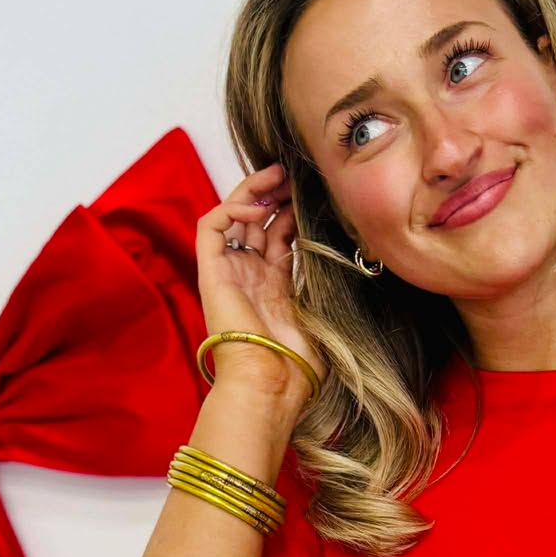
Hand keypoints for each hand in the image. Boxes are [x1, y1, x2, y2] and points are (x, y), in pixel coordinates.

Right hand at [196, 161, 326, 408]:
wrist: (269, 382)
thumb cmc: (297, 362)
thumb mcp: (320, 312)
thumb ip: (323, 280)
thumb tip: (345, 248)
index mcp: (272, 285)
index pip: (276, 234)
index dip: (291, 210)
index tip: (311, 193)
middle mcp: (247, 275)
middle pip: (254, 219)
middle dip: (272, 192)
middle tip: (293, 174)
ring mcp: (228, 272)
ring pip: (230, 214)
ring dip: (252, 191)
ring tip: (276, 176)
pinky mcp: (210, 272)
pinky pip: (211, 226)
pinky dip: (232, 208)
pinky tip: (259, 208)